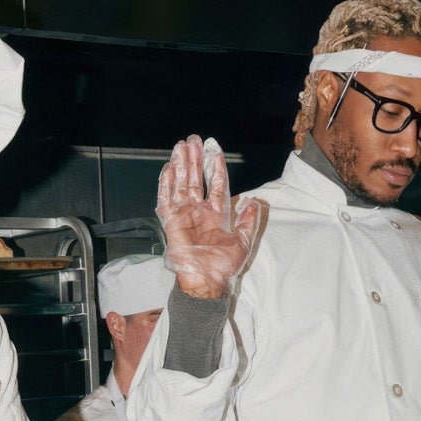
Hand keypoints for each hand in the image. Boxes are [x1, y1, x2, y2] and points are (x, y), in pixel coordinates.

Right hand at [156, 136, 267, 299]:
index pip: (215, 183)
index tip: (214, 148)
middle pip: (196, 179)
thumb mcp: (243, 241)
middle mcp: (199, 211)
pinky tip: (167, 168)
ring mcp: (184, 215)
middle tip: (194, 139)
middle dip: (195, 159)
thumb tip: (254, 201)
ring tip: (181, 146)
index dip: (215, 165)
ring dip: (181, 165)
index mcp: (216, 214)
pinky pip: (166, 199)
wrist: (206, 281)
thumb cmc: (223, 267)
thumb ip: (249, 220)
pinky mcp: (171, 222)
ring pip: (181, 184)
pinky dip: (166, 184)